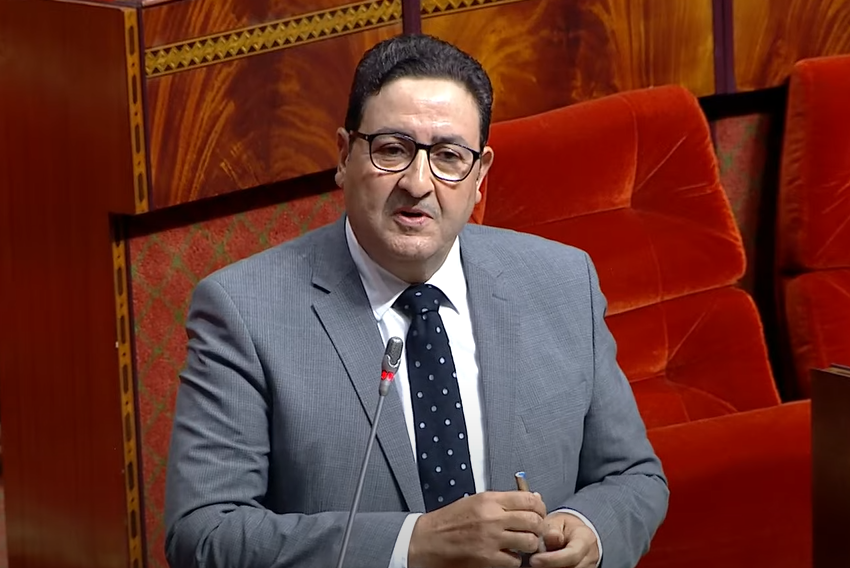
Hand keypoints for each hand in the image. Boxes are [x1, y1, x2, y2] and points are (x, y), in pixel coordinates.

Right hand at [408, 490, 546, 567]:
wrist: (426, 541)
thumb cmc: (448, 522)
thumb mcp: (474, 502)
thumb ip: (501, 502)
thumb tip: (531, 500)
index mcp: (489, 500)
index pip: (529, 500)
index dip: (539, 507)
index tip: (539, 512)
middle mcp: (492, 518)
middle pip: (534, 521)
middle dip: (538, 528)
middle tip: (533, 531)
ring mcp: (491, 540)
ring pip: (529, 542)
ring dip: (528, 545)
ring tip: (520, 545)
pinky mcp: (488, 560)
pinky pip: (515, 561)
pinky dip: (514, 560)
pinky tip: (506, 555)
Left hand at [529, 512, 598, 567]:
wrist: (574, 533)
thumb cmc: (563, 526)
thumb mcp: (556, 521)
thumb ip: (552, 529)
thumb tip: (552, 538)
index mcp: (586, 538)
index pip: (572, 554)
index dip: (552, 560)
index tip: (534, 560)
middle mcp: (590, 556)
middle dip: (549, 566)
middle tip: (532, 561)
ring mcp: (588, 567)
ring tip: (538, 562)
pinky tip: (544, 565)